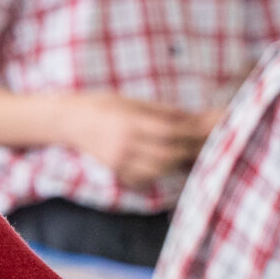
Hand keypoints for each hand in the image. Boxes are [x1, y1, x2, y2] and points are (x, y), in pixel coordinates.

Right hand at [58, 93, 208, 184]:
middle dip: (191, 149)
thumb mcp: (131, 101)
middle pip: (167, 153)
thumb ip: (160, 111)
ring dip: (179, 162)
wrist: (68, 121)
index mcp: (128, 123)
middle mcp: (123, 145)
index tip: (211, 128)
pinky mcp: (115, 170)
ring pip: (159, 168)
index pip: (168, 131)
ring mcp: (118, 161)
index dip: (192, 131)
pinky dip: (160, 172)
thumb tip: (191, 117)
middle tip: (211, 144)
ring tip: (193, 153)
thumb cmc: (102, 105)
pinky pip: (144, 177)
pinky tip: (169, 164)